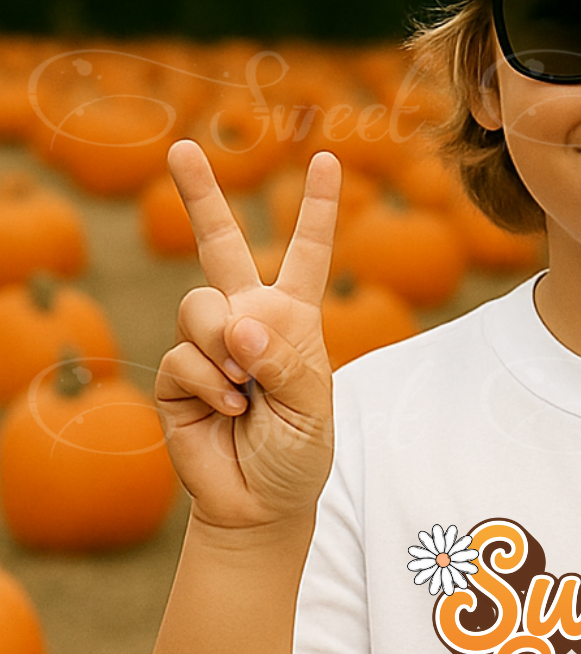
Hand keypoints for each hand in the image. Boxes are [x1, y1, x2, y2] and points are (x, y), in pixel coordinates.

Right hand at [154, 141, 339, 530]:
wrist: (260, 504)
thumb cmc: (298, 454)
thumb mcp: (314, 407)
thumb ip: (285, 360)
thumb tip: (239, 323)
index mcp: (293, 318)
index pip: (306, 254)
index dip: (317, 208)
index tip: (329, 159)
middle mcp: (247, 320)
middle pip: (221, 246)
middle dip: (199, 196)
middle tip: (181, 148)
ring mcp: (208, 345)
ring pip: (201, 307)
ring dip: (227, 348)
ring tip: (248, 388)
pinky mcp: (178, 375)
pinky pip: (186, 356)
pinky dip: (214, 384)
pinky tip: (230, 409)